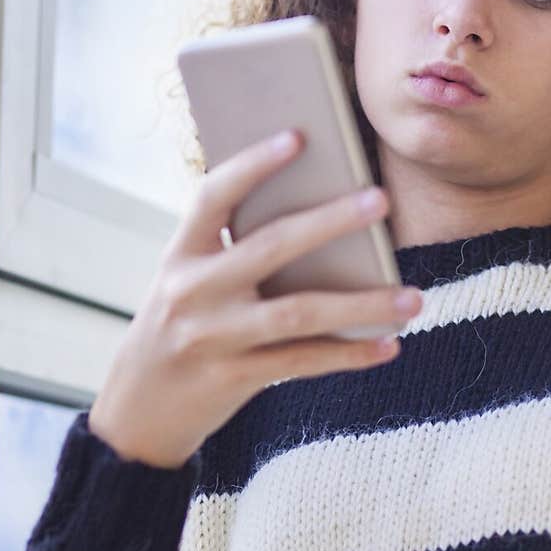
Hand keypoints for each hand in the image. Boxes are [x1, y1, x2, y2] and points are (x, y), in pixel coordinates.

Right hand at [88, 130, 422, 467]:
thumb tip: (323, 220)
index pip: (213, 196)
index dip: (253, 164)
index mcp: (180, 254)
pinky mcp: (233, 378)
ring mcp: (213, 337)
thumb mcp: (186, 281)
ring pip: (298, 312)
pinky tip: (389, 344)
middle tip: (381, 199)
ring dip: (363, 303)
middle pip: (270, 246)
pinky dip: (350, 352)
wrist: (135, 414)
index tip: (298, 137)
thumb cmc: (180, 328)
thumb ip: (232, 252)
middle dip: (331, 220)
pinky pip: (303, 362)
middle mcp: (192, 291)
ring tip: (414, 296)